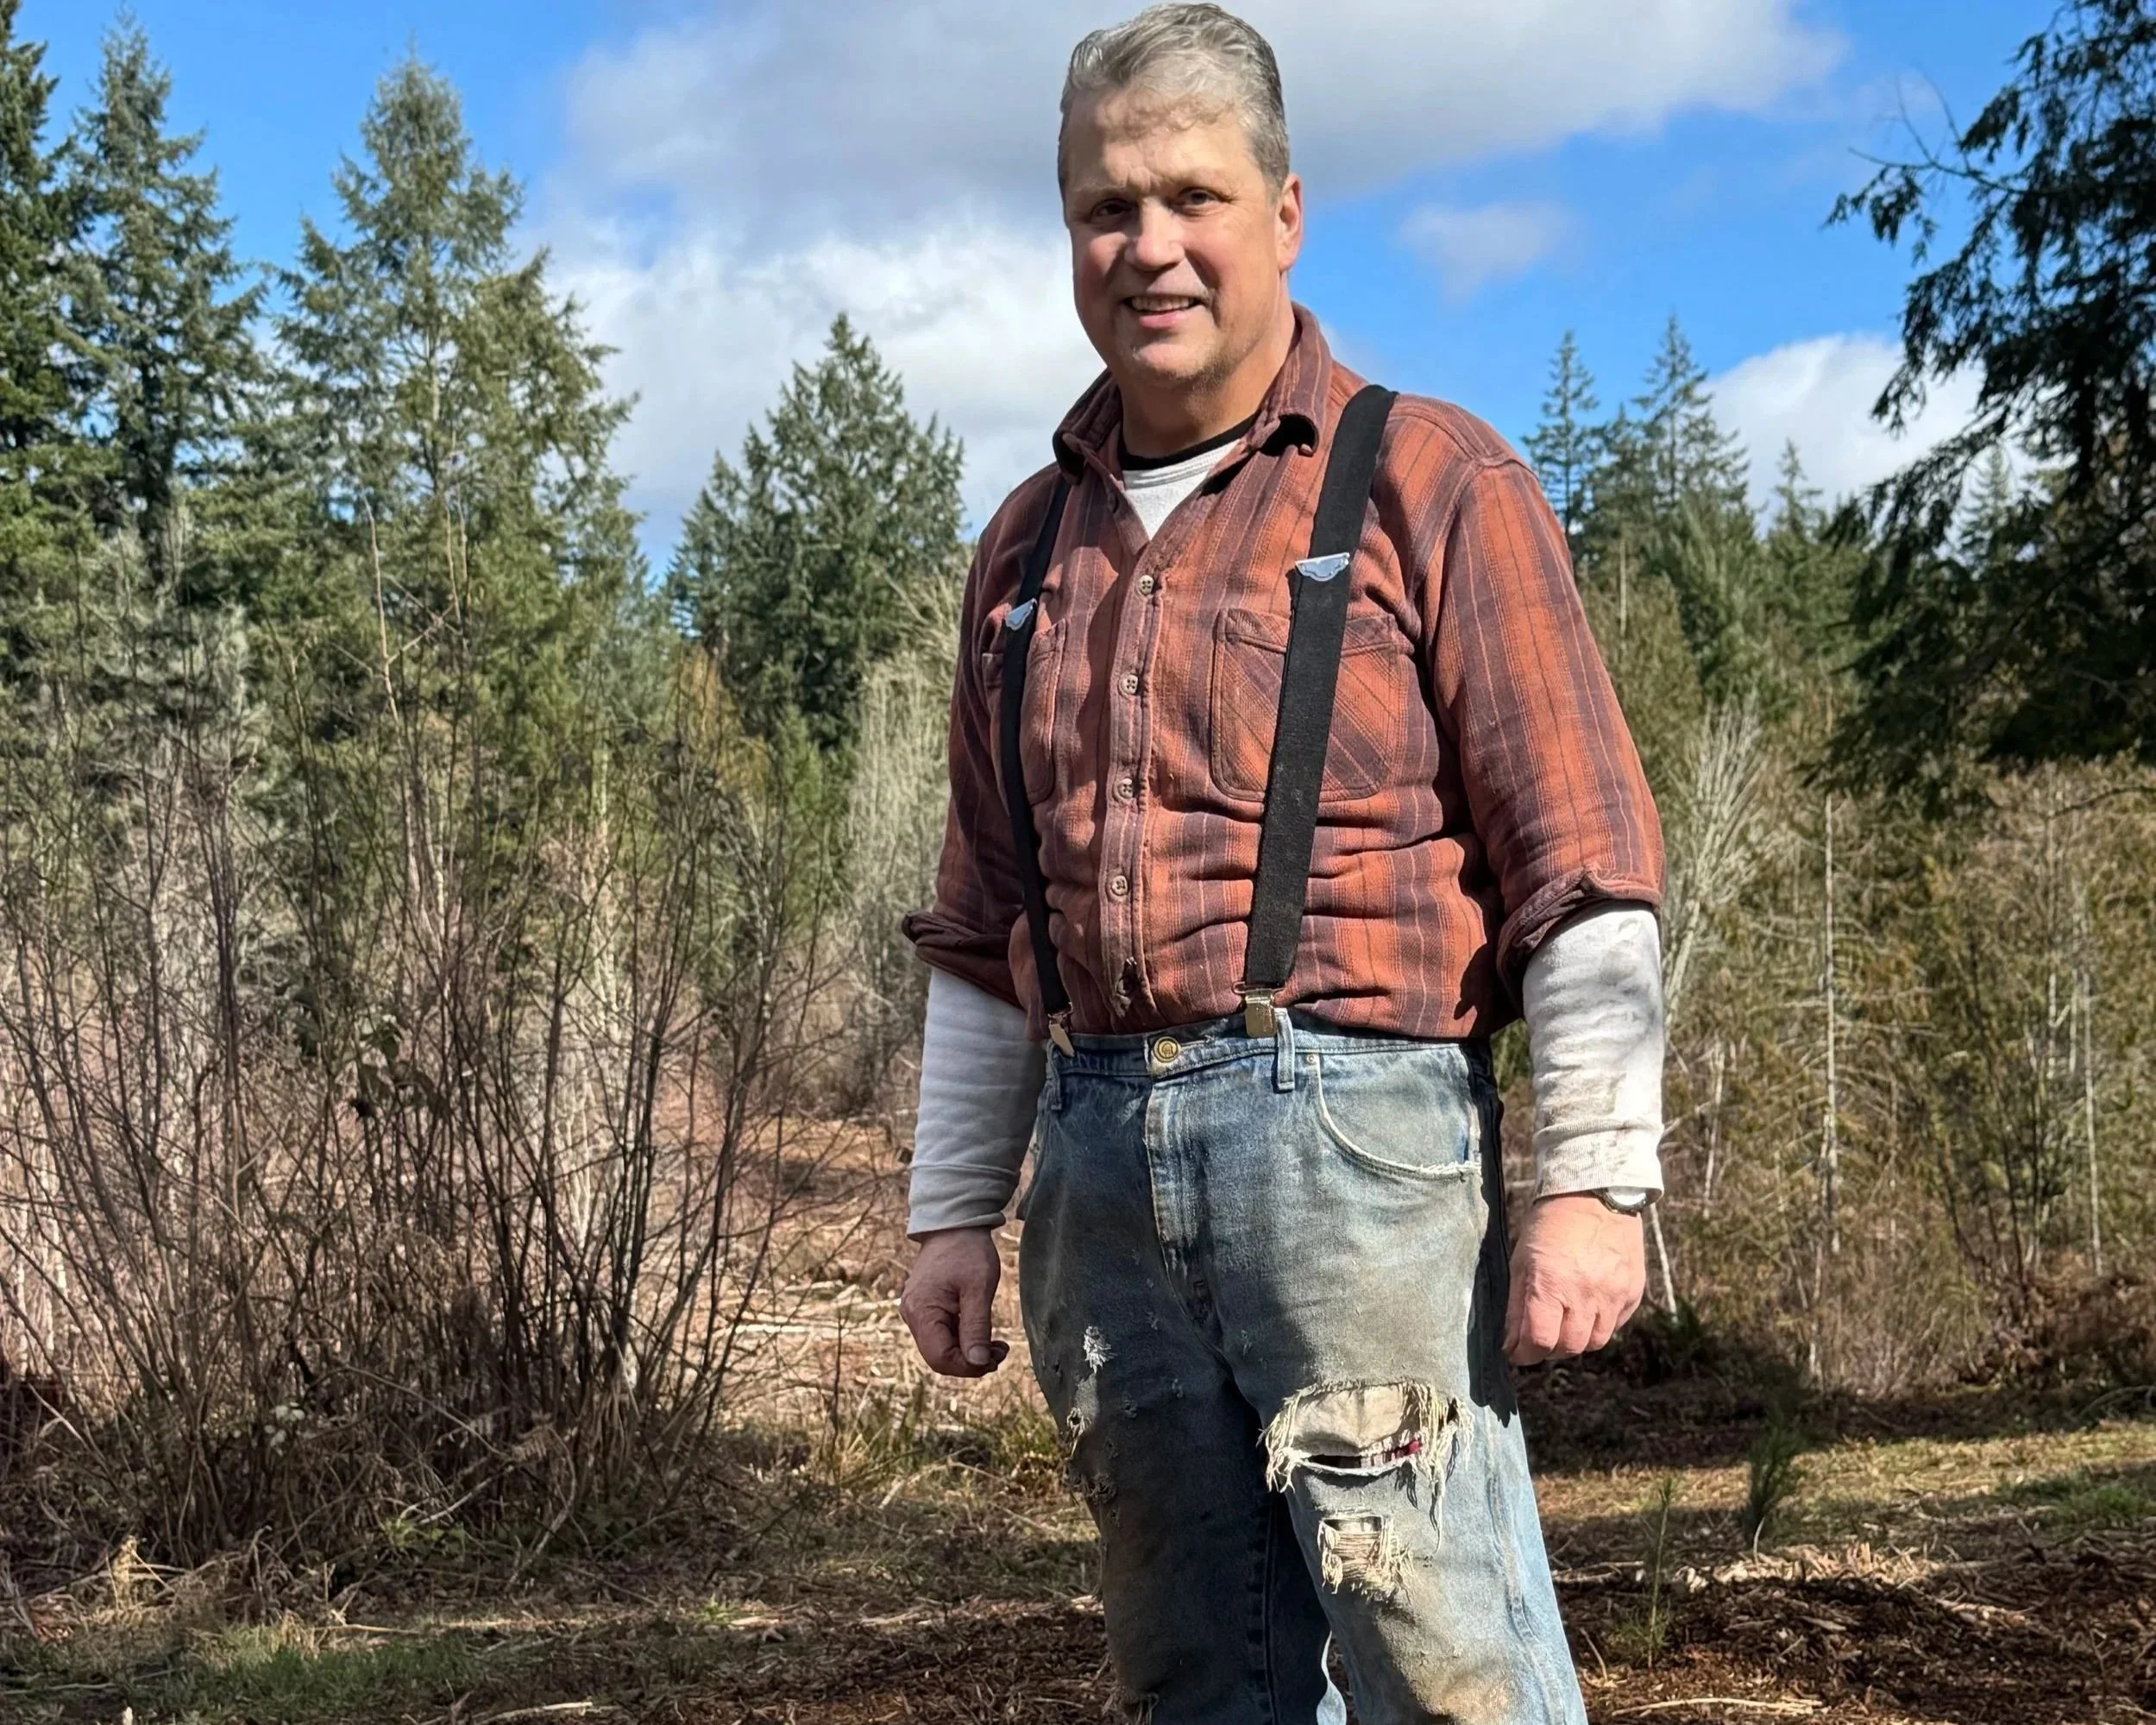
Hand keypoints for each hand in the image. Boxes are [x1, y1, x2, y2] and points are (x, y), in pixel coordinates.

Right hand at [901, 1226, 1010, 1377]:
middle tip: (1000, 1353)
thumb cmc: (968, 1252)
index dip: (968, 1367)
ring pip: (941, 1348)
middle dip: (970, 1362)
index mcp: (922, 1311)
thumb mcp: (979, 1288)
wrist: (954, 1225)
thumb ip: (977, 1327)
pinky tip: (983, 1335)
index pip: (940, 1358)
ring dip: (968, 1353)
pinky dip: (962, 1340)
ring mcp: (917, 1312)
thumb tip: (978, 1363)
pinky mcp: (925, 1308)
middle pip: (939, 1357)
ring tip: (996, 1346)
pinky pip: (942, 1335)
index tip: (994, 1360)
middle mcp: (913, 1315)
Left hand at [1503, 1193, 1646, 1364]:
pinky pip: (1615, 1325)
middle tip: (1538, 1338)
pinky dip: (1598, 1326)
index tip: (1516, 1351)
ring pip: (1594, 1342)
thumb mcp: (1521, 1259)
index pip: (1539, 1341)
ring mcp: (1613, 1295)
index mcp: (1551, 1283)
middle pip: (1568, 1347)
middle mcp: (1585, 1294)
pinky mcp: (1632, 1292)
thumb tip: (1511, 1341)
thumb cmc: (1550, 1223)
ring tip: (1562, 1325)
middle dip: (1548, 1350)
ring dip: (1574, 1341)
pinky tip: (1586, 1311)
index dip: (1523, 1353)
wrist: (1595, 1192)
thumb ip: (1516, 1304)